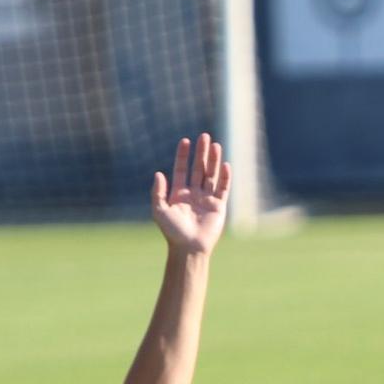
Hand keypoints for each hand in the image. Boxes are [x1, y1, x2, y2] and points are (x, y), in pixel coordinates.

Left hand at [151, 134, 231, 254]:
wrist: (188, 247)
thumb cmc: (172, 231)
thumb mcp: (159, 210)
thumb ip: (158, 192)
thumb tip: (159, 173)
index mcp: (179, 194)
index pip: (182, 169)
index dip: (183, 155)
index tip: (185, 141)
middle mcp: (193, 194)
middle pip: (199, 168)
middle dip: (201, 153)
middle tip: (204, 136)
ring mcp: (207, 199)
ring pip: (211, 175)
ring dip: (213, 160)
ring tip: (215, 145)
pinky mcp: (218, 206)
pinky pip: (223, 188)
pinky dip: (225, 177)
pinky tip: (225, 164)